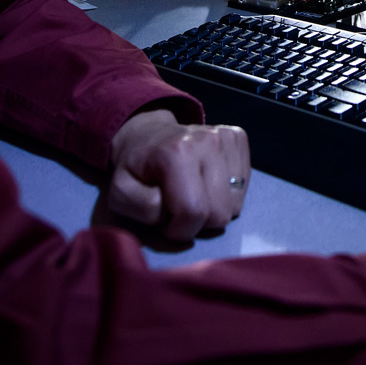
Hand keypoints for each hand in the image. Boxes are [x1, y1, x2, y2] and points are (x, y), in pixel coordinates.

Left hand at [106, 109, 249, 240]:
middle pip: (220, 212)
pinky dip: (226, 193)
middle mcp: (208, 140)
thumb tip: (172, 214)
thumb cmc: (135, 169)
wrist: (148, 134)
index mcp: (176, 153)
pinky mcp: (238, 138)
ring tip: (193, 192)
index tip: (167, 223)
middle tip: (180, 208)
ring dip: (213, 207)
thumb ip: (142, 209)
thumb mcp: (121, 194)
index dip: (180, 230)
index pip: (194, 211)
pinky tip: (206, 181)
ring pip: (235, 203)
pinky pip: (244, 186)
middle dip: (198, 221)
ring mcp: (226, 137)